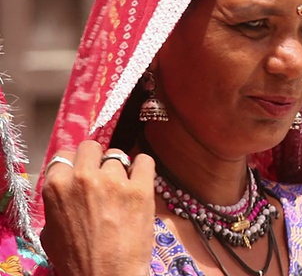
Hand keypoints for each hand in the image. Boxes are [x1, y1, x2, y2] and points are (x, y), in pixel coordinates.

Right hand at [40, 140, 155, 275]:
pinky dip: (143, 167)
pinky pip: (145, 161)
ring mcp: (114, 181)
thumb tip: (67, 191)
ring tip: (123, 188)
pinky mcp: (140, 188)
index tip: (83, 172)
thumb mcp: (51, 232)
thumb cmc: (76, 261)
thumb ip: (58, 203)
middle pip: (91, 147)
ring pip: (118, 156)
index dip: (75, 163)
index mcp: (57, 186)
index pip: (65, 155)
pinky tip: (141, 180)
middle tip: (103, 177)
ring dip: (120, 169)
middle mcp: (84, 177)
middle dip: (96, 160)